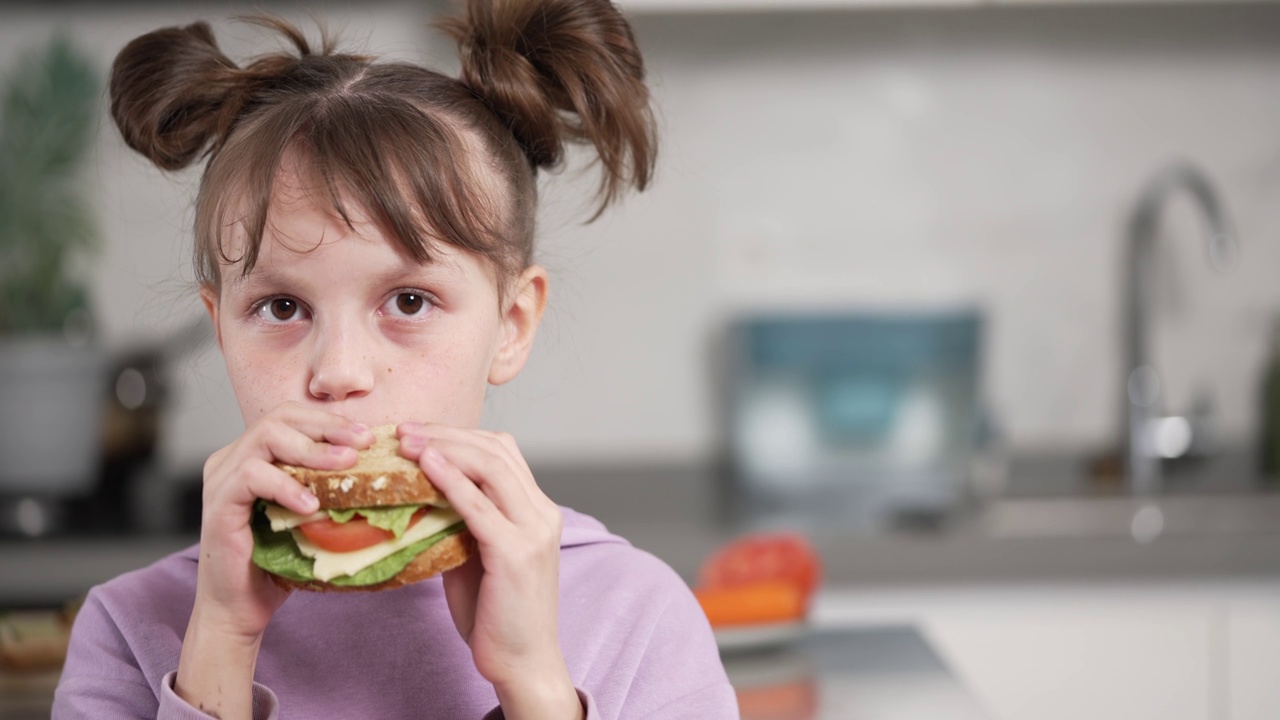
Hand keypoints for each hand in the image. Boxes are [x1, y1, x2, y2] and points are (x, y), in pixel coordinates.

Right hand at [176, 403, 372, 717]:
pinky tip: (311, 505)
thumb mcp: (312, 519)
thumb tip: (385, 474)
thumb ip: (332, 490)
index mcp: (255, 455)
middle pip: (280, 417)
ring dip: (312, 450)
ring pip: (266, 438)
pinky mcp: (218, 502)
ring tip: (345, 466)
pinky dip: (285, 485)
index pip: (294, 418)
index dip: (331, 421)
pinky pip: (251, 476)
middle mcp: (233, 458)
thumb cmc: (278, 564)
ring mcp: (222, 478)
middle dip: (327, 427)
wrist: (240, 608)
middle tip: (363, 444)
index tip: (367, 436)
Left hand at [398, 424, 581, 719]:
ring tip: (408, 441)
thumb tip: (421, 495)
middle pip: (497, 450)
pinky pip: (480, 505)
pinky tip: (427, 466)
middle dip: (449, 433)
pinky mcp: (516, 553)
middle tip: (405, 429)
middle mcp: (542, 513)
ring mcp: (533, 531)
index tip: (420, 432)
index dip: (461, 435)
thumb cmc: (497, 614)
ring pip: (491, 467)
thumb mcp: (477, 556)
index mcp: (537, 511)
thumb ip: (462, 522)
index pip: (504, 453)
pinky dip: (452, 480)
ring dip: (446, 448)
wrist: (524, 662)